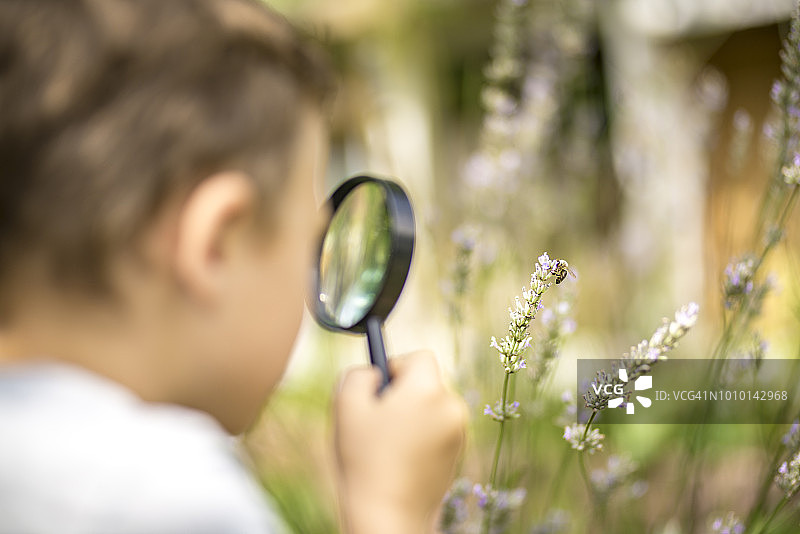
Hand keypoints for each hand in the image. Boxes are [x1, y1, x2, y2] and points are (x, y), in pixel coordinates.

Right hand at [334, 351, 466, 533]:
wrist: (388, 516)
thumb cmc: (365, 461)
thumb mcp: (346, 406)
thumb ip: (358, 374)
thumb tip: (374, 370)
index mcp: (428, 390)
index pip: (420, 356)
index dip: (396, 365)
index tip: (380, 386)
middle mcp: (451, 407)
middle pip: (427, 382)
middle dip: (403, 393)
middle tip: (379, 417)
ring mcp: (458, 433)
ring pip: (431, 407)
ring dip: (412, 415)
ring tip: (387, 444)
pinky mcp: (457, 455)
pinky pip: (437, 430)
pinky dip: (421, 436)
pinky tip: (400, 459)